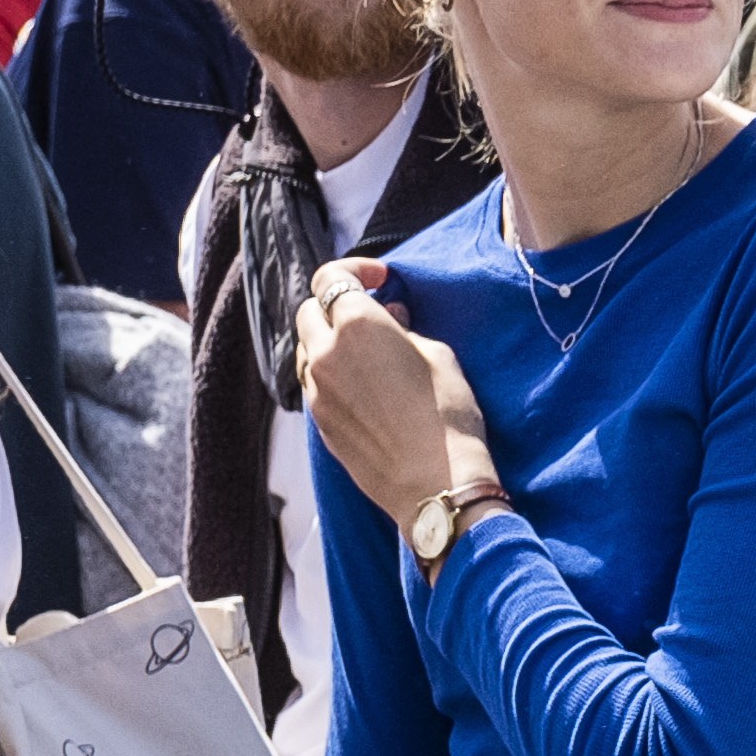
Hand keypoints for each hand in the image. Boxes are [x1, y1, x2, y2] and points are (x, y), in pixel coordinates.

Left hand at [295, 263, 491, 524]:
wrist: (436, 484)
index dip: (355, 271)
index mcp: (356, 326)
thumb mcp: (440, 357)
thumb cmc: (448, 417)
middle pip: (309, 312)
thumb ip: (404, 330)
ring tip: (366, 356)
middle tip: (372, 317)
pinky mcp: (319, 423)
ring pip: (306, 349)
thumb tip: (389, 318)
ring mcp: (316, 391)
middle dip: (335, 307)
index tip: (380, 279)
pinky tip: (363, 389)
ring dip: (329, 342)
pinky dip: (330, 375)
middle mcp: (325, 354)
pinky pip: (314, 384)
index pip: (331, 278)